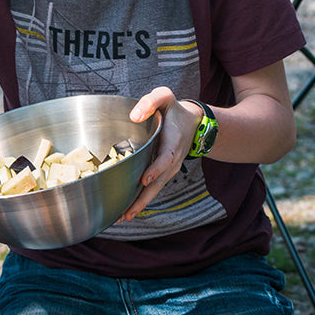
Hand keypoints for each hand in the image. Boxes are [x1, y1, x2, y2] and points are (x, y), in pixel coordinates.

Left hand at [119, 87, 201, 220]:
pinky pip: (153, 188)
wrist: (193, 122)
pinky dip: (141, 200)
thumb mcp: (165, 97)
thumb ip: (151, 101)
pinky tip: (127, 210)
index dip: (156, 169)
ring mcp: (169, 169)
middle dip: (143, 198)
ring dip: (140, 204)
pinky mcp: (163, 173)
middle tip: (126, 212)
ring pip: (155, 190)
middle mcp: (172, 159)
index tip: (144, 179)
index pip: (166, 158)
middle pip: (158, 182)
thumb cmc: (173, 109)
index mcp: (173, 142)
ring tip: (122, 217)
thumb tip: (135, 116)